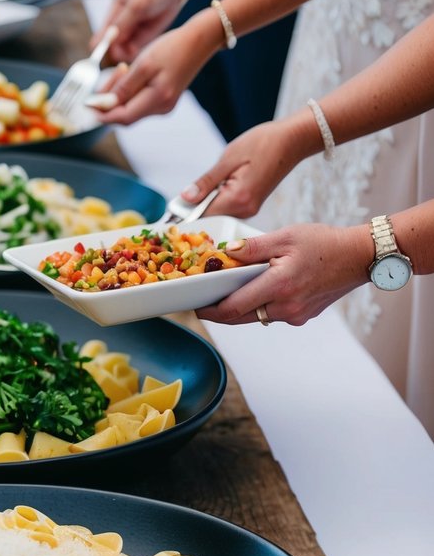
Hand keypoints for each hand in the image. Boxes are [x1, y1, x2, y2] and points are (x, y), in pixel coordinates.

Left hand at [94, 14, 221, 124]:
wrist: (199, 41)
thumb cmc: (172, 48)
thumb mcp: (144, 64)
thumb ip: (124, 86)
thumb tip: (105, 103)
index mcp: (158, 99)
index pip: (123, 117)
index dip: (102, 113)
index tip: (87, 105)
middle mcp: (161, 108)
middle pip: (125, 115)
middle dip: (108, 102)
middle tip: (101, 81)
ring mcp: (164, 105)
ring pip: (132, 108)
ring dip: (118, 94)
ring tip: (119, 70)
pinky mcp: (164, 99)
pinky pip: (140, 101)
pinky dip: (129, 91)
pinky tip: (129, 74)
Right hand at [97, 0, 188, 62]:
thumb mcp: (137, 5)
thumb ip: (123, 23)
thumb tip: (107, 41)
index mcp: (114, 12)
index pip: (101, 35)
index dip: (101, 47)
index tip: (106, 54)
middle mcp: (121, 23)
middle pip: (111, 45)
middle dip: (116, 51)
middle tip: (125, 53)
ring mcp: (132, 30)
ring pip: (123, 49)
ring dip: (126, 53)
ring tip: (133, 52)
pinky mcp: (144, 36)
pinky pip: (135, 49)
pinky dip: (135, 53)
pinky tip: (138, 51)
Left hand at [178, 118, 313, 219]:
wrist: (292, 140)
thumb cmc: (263, 143)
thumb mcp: (228, 159)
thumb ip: (206, 182)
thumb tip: (185, 198)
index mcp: (238, 199)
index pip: (203, 216)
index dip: (183, 217)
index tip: (165, 220)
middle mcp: (245, 210)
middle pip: (209, 218)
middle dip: (191, 213)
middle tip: (171, 211)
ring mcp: (249, 209)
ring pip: (217, 214)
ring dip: (203, 206)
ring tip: (188, 201)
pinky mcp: (251, 204)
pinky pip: (226, 208)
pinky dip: (214, 201)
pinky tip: (210, 192)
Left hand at [195, 223, 372, 326]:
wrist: (359, 257)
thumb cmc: (324, 243)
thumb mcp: (285, 237)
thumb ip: (252, 247)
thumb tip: (225, 252)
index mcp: (279, 286)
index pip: (234, 308)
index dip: (211, 311)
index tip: (196, 307)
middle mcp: (286, 307)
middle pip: (241, 318)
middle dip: (220, 313)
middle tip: (203, 304)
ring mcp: (295, 314)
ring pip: (256, 317)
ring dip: (241, 308)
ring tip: (228, 293)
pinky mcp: (303, 315)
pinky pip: (273, 314)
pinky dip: (261, 305)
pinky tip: (258, 290)